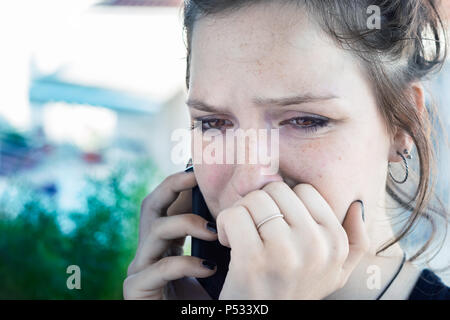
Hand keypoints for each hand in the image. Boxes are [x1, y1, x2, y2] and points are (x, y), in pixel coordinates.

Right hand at [123, 170, 217, 298]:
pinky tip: (209, 268)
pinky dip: (185, 264)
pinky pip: (159, 268)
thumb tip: (242, 206)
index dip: (183, 182)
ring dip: (187, 224)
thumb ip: (220, 236)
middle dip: (173, 186)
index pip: (169, 201)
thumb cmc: (210, 297)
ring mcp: (141, 268)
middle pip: (151, 205)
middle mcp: (150, 249)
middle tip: (197, 179)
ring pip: (155, 230)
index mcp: (169, 240)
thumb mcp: (216, 259)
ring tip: (216, 231)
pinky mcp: (137, 289)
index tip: (206, 170)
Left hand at [216, 182, 368, 298]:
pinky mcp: (252, 260)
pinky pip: (234, 215)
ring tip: (243, 234)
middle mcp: (315, 245)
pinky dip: (225, 224)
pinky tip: (229, 241)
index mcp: (336, 242)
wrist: (264, 319)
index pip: (305, 190)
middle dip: (261, 205)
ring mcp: (284, 252)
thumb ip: (355, 242)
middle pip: (277, 190)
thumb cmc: (295, 291)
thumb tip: (357, 205)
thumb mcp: (335, 273)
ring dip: (242, 213)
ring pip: (255, 199)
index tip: (278, 223)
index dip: (284, 203)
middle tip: (256, 227)